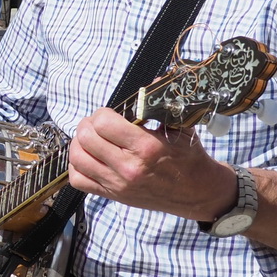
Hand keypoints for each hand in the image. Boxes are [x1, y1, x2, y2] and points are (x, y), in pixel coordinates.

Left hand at [66, 109, 237, 221]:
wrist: (198, 193)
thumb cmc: (189, 157)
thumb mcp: (181, 127)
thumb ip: (163, 105)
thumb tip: (153, 80)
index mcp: (146, 147)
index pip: (103, 123)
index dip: (102, 113)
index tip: (110, 114)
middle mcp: (129, 167)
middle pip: (86, 138)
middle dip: (88, 125)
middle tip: (98, 124)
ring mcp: (118, 184)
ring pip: (78, 158)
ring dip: (80, 143)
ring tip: (91, 139)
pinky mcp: (113, 196)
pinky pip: (78, 180)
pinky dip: (77, 166)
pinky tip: (90, 158)